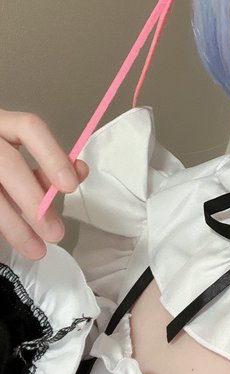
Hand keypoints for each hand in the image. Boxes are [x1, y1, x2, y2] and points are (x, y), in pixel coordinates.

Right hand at [0, 110, 87, 259]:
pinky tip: (10, 241)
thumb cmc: (1, 162)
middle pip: (8, 164)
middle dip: (34, 201)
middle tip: (55, 232)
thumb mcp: (21, 157)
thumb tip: (78, 173)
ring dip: (14, 226)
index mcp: (2, 123)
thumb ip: (48, 166)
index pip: (29, 128)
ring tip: (36, 249)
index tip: (70, 185)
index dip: (52, 156)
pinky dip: (1, 225)